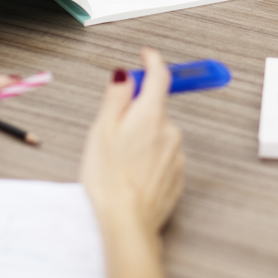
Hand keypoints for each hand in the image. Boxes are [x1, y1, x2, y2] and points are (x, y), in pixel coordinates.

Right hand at [81, 48, 184, 235]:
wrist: (127, 223)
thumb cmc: (109, 179)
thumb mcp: (101, 131)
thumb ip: (116, 98)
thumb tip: (124, 75)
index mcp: (150, 116)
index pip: (159, 77)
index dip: (152, 61)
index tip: (147, 54)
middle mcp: (170, 132)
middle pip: (155, 109)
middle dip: (137, 113)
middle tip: (111, 132)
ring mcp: (176, 156)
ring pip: (158, 135)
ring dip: (142, 139)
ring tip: (118, 161)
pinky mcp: (176, 177)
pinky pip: (162, 157)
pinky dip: (148, 159)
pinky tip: (131, 174)